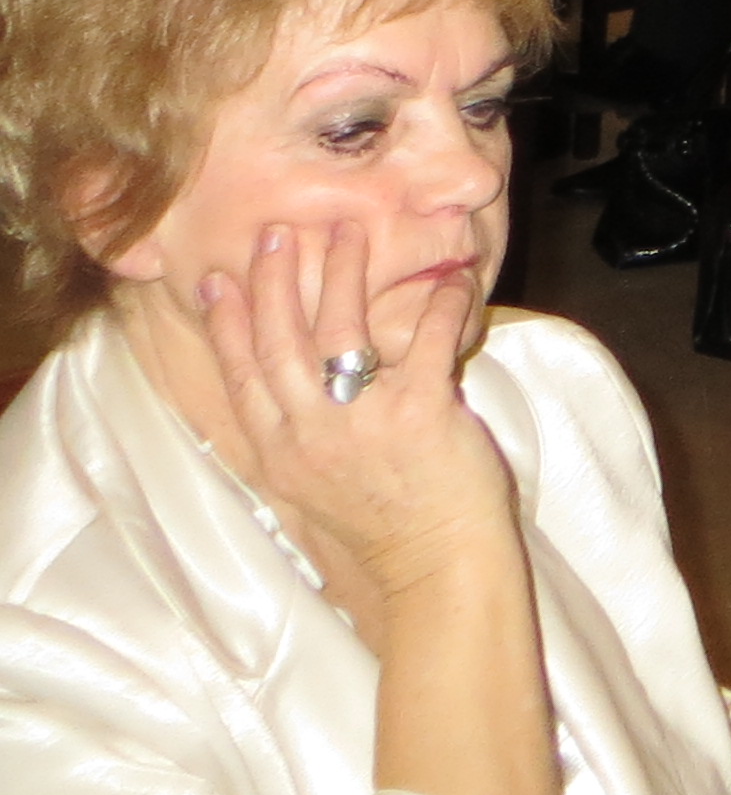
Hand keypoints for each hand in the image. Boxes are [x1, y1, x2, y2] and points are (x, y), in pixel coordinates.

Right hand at [198, 217, 511, 598]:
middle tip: (276, 232)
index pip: (242, 377)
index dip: (228, 325)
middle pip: (280, 344)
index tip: (217, 280)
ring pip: (339, 333)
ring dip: (341, 276)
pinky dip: (438, 306)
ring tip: (345, 231)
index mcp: (281, 452)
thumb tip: (302, 374)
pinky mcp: (418, 413)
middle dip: (274, 282)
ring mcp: (360, 424)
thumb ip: (303, 429)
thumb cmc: (385, 518)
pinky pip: (423, 342)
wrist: (435, 563)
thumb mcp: (317, 479)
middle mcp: (309, 436)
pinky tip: (449, 279)